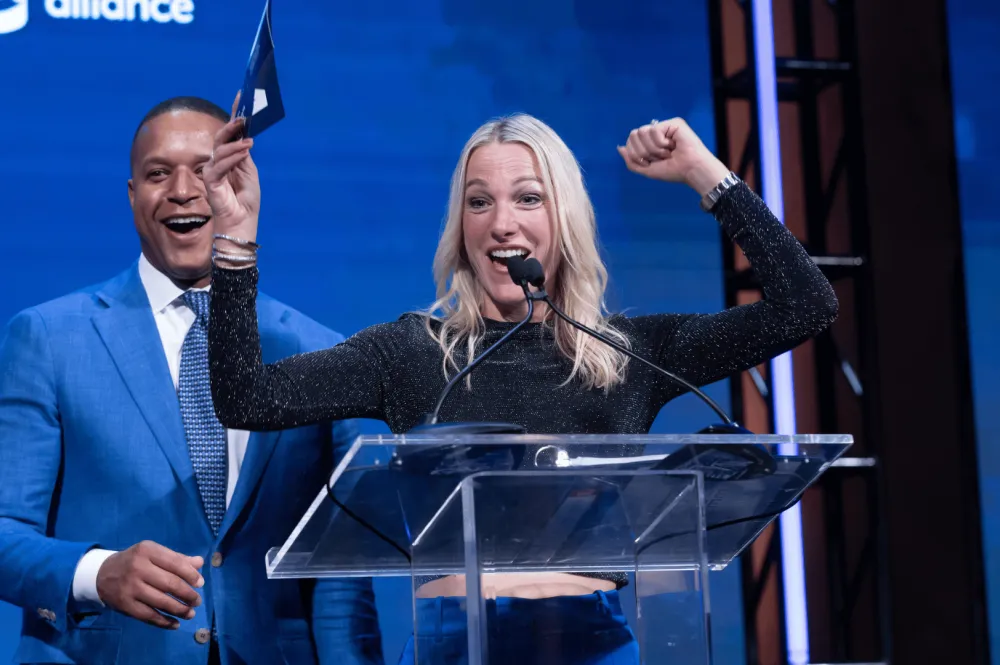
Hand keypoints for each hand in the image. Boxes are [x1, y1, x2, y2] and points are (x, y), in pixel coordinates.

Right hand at [96, 541, 204, 629]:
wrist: (101, 574)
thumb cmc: (135, 561)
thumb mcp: (153, 553)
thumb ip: (177, 558)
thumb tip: (200, 563)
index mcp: (147, 551)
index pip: (176, 563)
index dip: (191, 575)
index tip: (200, 584)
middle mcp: (138, 567)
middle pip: (170, 584)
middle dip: (188, 595)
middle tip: (197, 601)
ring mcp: (130, 587)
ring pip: (161, 602)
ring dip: (180, 610)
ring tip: (190, 613)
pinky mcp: (125, 605)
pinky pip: (148, 616)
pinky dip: (164, 622)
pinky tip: (175, 624)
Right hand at [203, 91, 259, 242]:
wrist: (242, 226)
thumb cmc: (246, 203)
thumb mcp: (250, 175)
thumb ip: (244, 157)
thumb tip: (243, 139)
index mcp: (230, 159)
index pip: (231, 134)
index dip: (234, 115)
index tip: (241, 96)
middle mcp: (219, 163)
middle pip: (221, 138)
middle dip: (231, 125)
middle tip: (243, 117)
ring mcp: (213, 172)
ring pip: (220, 150)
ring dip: (235, 143)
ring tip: (248, 140)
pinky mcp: (210, 183)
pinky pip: (219, 166)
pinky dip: (232, 158)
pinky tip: (243, 153)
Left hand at [617, 118, 730, 194]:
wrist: (690, 170)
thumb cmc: (673, 171)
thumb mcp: (647, 169)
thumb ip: (631, 161)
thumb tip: (620, 148)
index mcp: (649, 142)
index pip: (630, 141)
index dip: (635, 154)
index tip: (650, 163)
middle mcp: (656, 132)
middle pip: (633, 135)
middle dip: (643, 152)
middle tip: (659, 158)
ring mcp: (664, 126)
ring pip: (642, 132)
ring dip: (653, 149)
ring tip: (667, 153)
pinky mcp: (673, 122)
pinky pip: (654, 130)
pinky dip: (661, 143)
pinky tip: (673, 146)